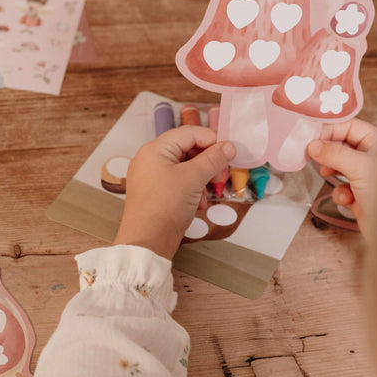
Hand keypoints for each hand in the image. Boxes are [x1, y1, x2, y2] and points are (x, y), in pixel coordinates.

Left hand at [113, 127, 234, 259]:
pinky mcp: (156, 192)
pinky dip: (193, 189)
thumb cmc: (164, 207)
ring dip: (202, 178)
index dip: (212, 141)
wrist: (146, 242)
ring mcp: (152, 176)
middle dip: (208, 162)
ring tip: (208, 194)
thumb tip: (229, 147)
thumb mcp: (194, 179)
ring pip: (186, 167)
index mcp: (155, 149)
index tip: (230, 153)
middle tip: (222, 176)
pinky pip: (179, 182)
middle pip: (188, 149)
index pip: (189, 133)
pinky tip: (198, 204)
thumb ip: (213, 159)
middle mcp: (150, 159)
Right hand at [307, 118, 376, 235]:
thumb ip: (334, 154)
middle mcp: (373, 157)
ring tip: (327, 173)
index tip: (312, 137)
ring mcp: (367, 177)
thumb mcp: (359, 167)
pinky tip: (348, 199)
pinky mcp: (361, 196)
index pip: (350, 127)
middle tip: (313, 155)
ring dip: (332, 172)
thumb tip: (313, 145)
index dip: (331, 130)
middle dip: (328, 152)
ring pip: (340, 167)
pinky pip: (343, 189)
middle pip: (343, 146)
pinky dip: (341, 193)